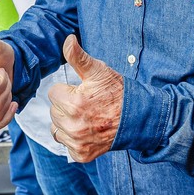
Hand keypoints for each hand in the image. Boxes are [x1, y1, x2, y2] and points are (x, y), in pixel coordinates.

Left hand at [48, 35, 123, 162]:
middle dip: (66, 106)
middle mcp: (73, 126)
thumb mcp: (99, 71)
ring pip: (57, 128)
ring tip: (87, 117)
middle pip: (53, 111)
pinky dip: (73, 139)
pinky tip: (88, 131)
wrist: (139, 119)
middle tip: (87, 104)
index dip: (68, 90)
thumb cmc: (118, 93)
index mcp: (73, 103)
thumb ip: (78, 57)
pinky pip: (66, 145)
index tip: (83, 92)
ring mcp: (77, 142)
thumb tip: (67, 39)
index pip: (53, 93)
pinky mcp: (81, 155)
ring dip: (67, 123)